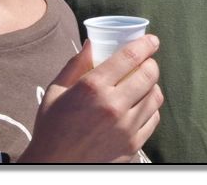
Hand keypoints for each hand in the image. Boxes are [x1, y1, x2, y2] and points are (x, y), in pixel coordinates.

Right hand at [20, 35, 162, 162]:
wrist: (54, 166)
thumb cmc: (52, 127)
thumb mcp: (55, 91)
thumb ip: (75, 64)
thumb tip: (92, 42)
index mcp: (92, 87)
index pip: (130, 57)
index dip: (146, 44)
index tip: (152, 40)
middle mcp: (113, 106)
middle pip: (148, 75)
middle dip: (151, 63)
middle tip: (146, 62)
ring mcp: (126, 128)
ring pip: (155, 97)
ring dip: (152, 85)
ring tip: (143, 83)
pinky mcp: (133, 146)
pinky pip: (153, 119)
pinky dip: (151, 108)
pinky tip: (141, 106)